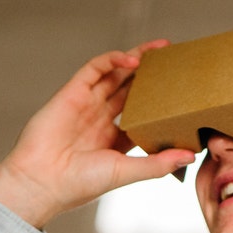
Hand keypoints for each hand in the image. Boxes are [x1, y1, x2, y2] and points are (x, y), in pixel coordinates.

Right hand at [0, 43, 194, 227]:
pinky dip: (113, 60)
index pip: (142, 114)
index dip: (161, 103)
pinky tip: (134, 59)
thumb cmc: (79, 183)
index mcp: (114, 139)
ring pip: (116, 74)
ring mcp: (86, 104)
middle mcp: (101, 119)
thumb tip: (191, 155)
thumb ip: (158, 163)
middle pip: (131, 89)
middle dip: (153, 74)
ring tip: (162, 49)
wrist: (40, 182)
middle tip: (176, 60)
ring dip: (138, 59)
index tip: (183, 94)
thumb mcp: (126, 171)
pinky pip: (94, 69)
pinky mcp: (72, 92)